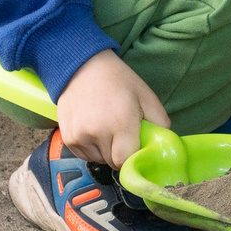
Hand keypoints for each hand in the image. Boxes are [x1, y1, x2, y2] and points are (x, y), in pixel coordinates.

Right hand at [55, 50, 169, 168]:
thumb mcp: (147, 97)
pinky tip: (95, 130)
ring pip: (99, 159)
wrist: (84, 68)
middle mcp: (97, 133)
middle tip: (124, 134)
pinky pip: (85, 155)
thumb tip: (163, 145)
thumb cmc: (119, 82)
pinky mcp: (68, 138)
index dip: (133, 157)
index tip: (136, 147)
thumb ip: (161, 123)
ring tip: (108, 128)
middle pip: (113, 162)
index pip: (125, 160)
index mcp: (120, 124)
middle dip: (121, 153)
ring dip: (106, 151)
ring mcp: (79, 136)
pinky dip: (92, 149)